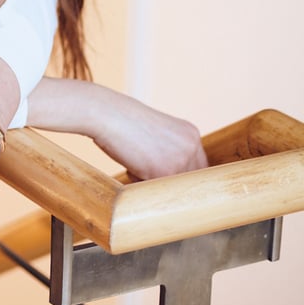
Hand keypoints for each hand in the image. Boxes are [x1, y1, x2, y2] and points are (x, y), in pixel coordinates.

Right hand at [26, 77, 207, 180]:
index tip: (167, 181)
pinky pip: (160, 191)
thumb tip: (170, 181)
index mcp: (190, 132)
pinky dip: (143, 185)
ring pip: (176, 188)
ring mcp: (182, 159)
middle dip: (172, 183)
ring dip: (157, 184)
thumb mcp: (155, 133)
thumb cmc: (123, 121)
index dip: (181, 175)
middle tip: (149, 179)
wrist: (106, 113)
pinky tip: (131, 166)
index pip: (198, 165)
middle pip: (193, 179)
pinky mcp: (167, 172)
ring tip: (136, 164)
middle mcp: (192, 144)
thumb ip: (169, 151)